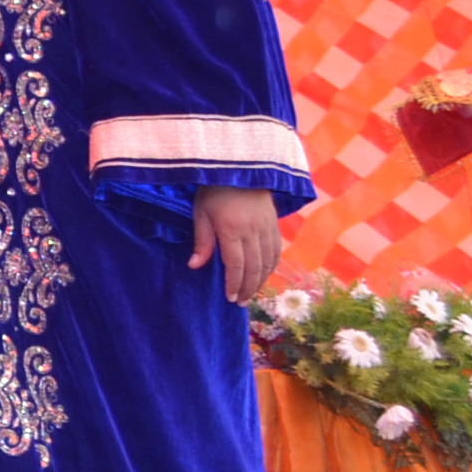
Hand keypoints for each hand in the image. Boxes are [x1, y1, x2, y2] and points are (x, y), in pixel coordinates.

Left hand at [189, 185, 282, 304]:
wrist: (241, 169)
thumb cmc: (213, 191)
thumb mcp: (200, 213)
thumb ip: (202, 241)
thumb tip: (195, 266)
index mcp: (232, 229)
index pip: (236, 264)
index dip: (234, 283)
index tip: (229, 297)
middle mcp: (253, 231)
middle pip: (254, 267)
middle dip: (247, 288)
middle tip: (240, 302)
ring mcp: (267, 228)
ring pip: (268, 262)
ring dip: (260, 281)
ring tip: (250, 294)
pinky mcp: (275, 225)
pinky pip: (276, 251)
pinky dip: (271, 267)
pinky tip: (264, 276)